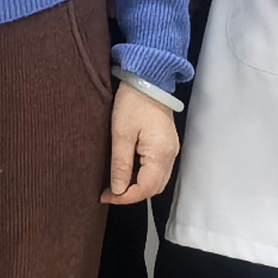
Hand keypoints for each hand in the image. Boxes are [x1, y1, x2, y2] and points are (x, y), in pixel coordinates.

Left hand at [106, 87, 181, 206]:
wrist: (148, 79)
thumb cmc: (133, 103)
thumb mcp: (121, 134)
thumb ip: (121, 164)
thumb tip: (118, 190)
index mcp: (160, 154)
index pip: (145, 189)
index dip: (125, 198)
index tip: (105, 196)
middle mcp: (170, 156)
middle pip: (154, 188)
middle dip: (131, 195)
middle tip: (109, 192)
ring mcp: (171, 150)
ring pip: (157, 181)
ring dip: (138, 187)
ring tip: (116, 184)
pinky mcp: (167, 145)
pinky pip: (158, 170)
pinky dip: (143, 176)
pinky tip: (128, 172)